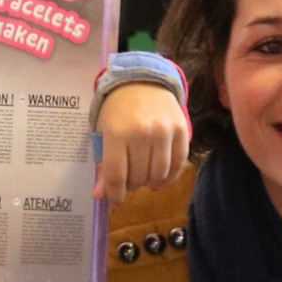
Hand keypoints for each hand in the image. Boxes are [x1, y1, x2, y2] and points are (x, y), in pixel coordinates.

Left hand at [94, 84, 187, 203]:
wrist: (143, 81)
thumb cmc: (117, 110)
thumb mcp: (103, 133)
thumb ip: (102, 164)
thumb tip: (99, 196)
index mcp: (117, 133)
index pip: (116, 176)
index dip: (115, 194)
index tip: (115, 201)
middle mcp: (142, 133)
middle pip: (138, 177)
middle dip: (131, 186)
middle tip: (128, 180)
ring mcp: (164, 132)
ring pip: (158, 175)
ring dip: (149, 182)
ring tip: (142, 176)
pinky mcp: (182, 131)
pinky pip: (178, 165)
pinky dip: (168, 177)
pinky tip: (160, 176)